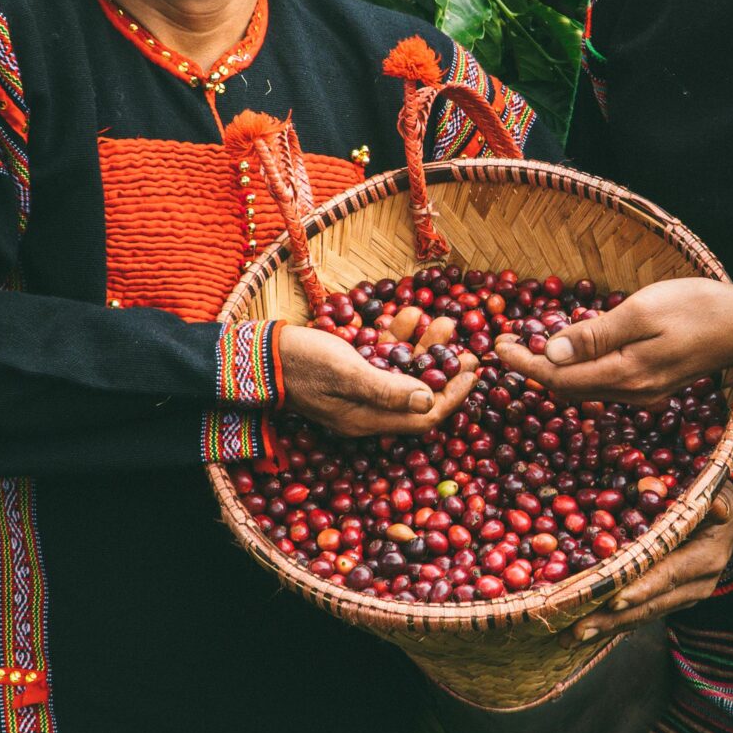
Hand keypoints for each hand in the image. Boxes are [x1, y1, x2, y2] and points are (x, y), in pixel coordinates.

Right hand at [276, 324, 479, 438]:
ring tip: (443, 320)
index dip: (452, 397)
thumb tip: (428, 401)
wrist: (259, 351)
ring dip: (424, 347)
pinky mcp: (349, 368)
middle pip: (418, 394)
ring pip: (403, 371)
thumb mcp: (348, 374)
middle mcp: (367, 409)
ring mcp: (358, 389)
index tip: (473, 372)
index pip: (424, 417)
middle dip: (445, 370)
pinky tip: (408, 313)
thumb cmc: (302, 362)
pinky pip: (382, 356)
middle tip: (468, 349)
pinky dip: (397, 336)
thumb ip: (388, 390)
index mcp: (369, 419)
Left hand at [492, 278, 732, 404]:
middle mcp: (630, 393)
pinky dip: (578, 369)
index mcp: (625, 375)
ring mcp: (642, 393)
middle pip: (567, 387)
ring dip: (553, 370)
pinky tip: (570, 352)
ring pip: (584, 388)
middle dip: (532, 368)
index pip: (559, 378)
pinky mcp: (651, 385)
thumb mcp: (642, 311)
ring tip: (528, 346)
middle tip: (505, 343)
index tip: (498, 345)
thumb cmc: (698, 308)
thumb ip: (595, 334)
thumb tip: (550, 352)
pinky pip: (602, 382)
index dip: (524, 364)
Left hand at [576, 481, 732, 639]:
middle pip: (649, 606)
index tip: (612, 599)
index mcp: (705, 559)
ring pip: (642, 616)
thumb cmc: (721, 500)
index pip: (668, 575)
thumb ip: (716, 501)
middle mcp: (696, 585)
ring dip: (606, 628)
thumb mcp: (722, 495)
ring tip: (570, 637)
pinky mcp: (671, 601)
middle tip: (577, 629)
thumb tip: (715, 504)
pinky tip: (585, 630)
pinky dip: (612, 623)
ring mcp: (684, 598)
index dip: (641, 588)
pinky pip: (641, 614)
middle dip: (612, 619)